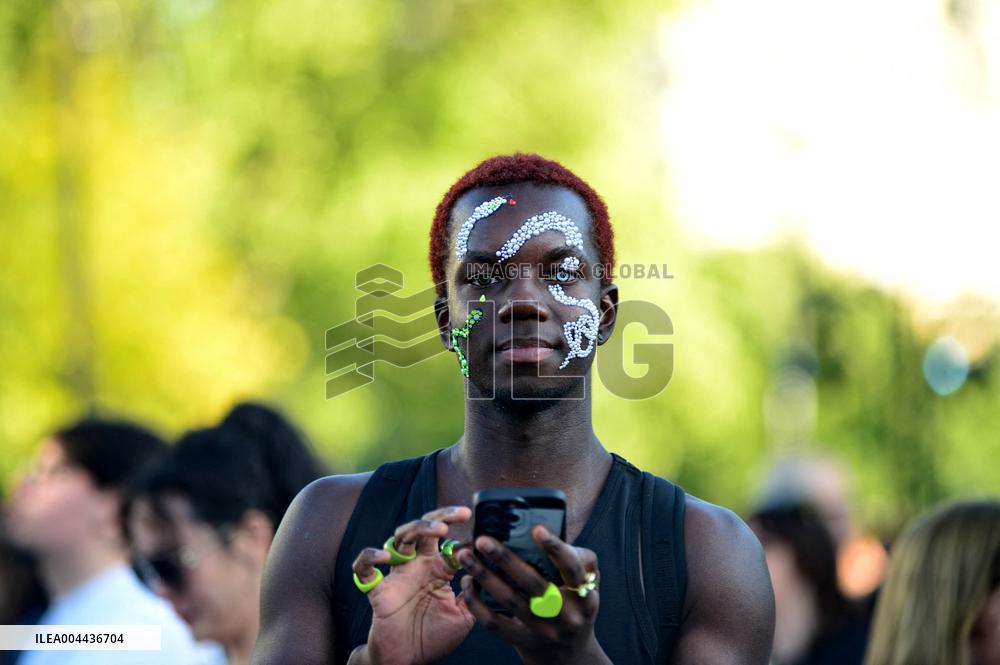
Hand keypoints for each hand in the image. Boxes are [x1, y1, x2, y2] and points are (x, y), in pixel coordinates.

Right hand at [352, 506, 474, 664]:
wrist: (406, 660)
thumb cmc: (433, 636)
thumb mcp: (464, 616)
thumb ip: (474, 594)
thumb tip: (482, 570)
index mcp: (438, 569)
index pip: (450, 541)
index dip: (466, 536)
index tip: (484, 536)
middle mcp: (418, 565)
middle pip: (426, 528)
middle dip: (443, 516)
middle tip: (463, 514)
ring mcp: (398, 574)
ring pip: (401, 537)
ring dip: (418, 528)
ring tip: (438, 529)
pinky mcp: (378, 589)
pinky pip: (364, 568)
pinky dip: (369, 557)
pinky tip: (385, 557)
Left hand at [457, 524, 609, 664]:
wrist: (570, 656)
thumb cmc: (575, 608)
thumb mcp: (587, 587)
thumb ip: (576, 561)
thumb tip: (547, 533)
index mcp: (585, 596)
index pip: (572, 569)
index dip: (555, 548)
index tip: (536, 529)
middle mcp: (567, 615)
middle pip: (534, 584)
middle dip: (506, 559)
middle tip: (483, 540)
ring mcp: (544, 631)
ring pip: (511, 601)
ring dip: (485, 576)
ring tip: (467, 557)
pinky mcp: (524, 642)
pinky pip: (496, 624)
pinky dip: (478, 604)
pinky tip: (467, 585)